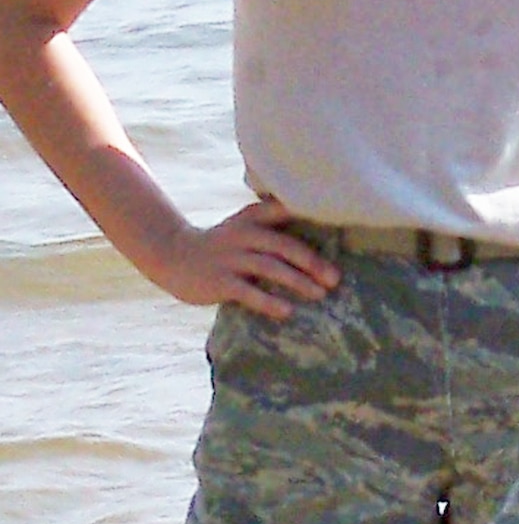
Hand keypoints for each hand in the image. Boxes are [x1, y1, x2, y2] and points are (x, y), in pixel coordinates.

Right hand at [146, 198, 340, 320]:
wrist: (172, 255)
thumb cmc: (222, 244)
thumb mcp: (246, 225)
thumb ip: (275, 224)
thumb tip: (322, 234)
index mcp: (254, 219)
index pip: (285, 212)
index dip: (310, 215)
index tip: (340, 224)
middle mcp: (243, 235)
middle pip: (284, 246)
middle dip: (312, 262)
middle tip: (335, 279)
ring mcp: (230, 258)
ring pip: (270, 268)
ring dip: (298, 281)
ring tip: (320, 294)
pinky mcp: (219, 281)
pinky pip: (248, 292)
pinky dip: (269, 301)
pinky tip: (287, 311)